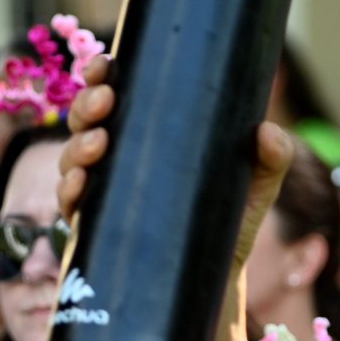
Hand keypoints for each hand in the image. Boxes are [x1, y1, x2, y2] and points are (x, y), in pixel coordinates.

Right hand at [60, 56, 292, 276]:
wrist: (220, 275)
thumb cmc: (233, 217)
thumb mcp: (258, 182)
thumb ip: (272, 156)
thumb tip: (268, 132)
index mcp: (147, 133)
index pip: (115, 94)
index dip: (102, 74)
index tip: (104, 65)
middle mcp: (119, 158)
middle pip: (85, 120)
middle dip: (86, 105)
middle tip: (106, 101)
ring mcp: (105, 193)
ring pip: (72, 159)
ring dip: (76, 146)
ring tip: (99, 143)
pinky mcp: (99, 229)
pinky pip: (71, 206)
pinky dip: (67, 191)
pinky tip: (79, 184)